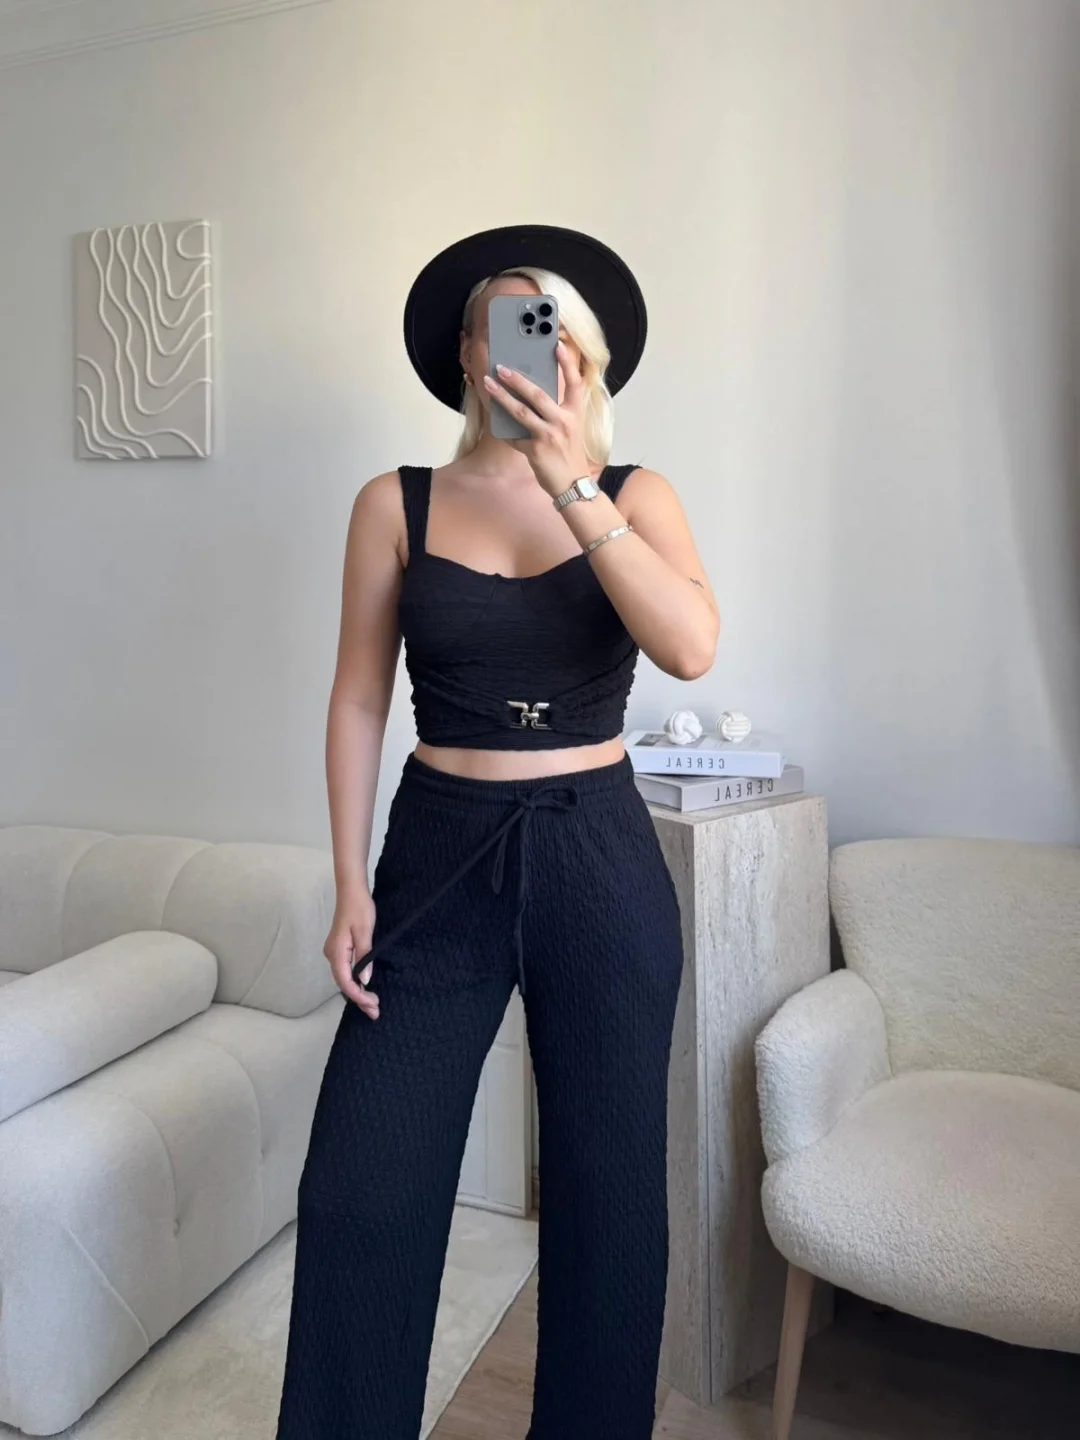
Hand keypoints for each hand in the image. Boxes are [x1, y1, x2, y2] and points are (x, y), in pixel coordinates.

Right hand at [324, 891, 379, 1018]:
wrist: (351, 890)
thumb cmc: (359, 908)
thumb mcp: (365, 932)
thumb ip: (364, 957)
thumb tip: (365, 979)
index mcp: (336, 952)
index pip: (345, 982)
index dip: (358, 996)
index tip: (373, 1005)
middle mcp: (332, 955)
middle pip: (344, 983)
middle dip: (359, 998)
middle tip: (375, 1012)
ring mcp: (334, 952)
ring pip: (344, 978)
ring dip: (358, 991)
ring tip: (372, 1004)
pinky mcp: (340, 948)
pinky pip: (345, 970)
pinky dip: (355, 981)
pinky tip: (364, 986)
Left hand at [483, 341, 592, 496]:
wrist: (572, 485)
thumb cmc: (569, 454)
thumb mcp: (570, 428)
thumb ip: (555, 411)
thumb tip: (529, 395)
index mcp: (575, 413)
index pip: (575, 383)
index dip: (567, 363)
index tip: (558, 345)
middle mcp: (564, 422)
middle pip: (538, 394)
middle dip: (517, 379)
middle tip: (501, 368)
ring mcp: (549, 436)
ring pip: (521, 412)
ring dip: (502, 397)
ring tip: (489, 384)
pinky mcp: (536, 450)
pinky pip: (515, 436)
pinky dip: (504, 430)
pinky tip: (494, 421)